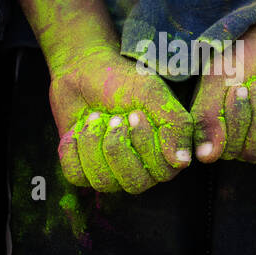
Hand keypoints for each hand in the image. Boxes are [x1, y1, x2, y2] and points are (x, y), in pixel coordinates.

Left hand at [48, 45, 193, 193]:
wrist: (83, 70)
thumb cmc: (123, 80)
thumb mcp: (153, 94)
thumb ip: (174, 125)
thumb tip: (182, 162)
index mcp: (163, 151)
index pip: (163, 172)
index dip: (146, 146)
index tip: (135, 114)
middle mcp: (140, 167)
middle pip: (134, 184)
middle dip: (118, 148)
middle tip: (114, 117)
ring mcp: (110, 172)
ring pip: (103, 182)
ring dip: (93, 145)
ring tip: (94, 117)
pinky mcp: (82, 169)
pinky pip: (76, 176)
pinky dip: (73, 149)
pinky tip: (77, 128)